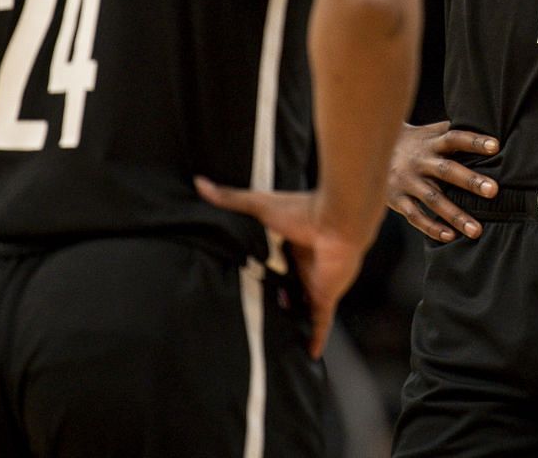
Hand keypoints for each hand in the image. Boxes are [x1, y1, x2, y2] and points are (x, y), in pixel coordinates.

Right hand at [195, 179, 371, 357]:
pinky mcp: (326, 296)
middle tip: (254, 315)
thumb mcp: (259, 205)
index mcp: (289, 243)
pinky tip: (309, 354)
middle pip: (288, 287)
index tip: (243, 282)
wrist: (338, 221)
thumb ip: (231, 198)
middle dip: (276, 299)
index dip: (261, 272)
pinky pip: (320, 321)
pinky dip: (316, 336)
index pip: (274, 262)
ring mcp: (317, 281)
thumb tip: (199, 183)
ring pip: (303, 307)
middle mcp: (304, 264)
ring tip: (275, 339)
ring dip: (293, 319)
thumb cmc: (302, 210)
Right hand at [384, 120, 498, 241]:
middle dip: (470, 181)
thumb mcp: (429, 132)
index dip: (474, 141)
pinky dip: (432, 228)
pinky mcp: (396, 199)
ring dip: (455, 215)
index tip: (496, 146)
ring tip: (477, 230)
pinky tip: (451, 237)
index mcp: (431, 142)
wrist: (370, 150)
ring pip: (433, 199)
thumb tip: (488, 124)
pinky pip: (415, 216)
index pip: (455, 138)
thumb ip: (453, 132)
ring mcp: (407, 181)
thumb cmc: (414, 143)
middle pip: (447, 171)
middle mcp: (420, 161)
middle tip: (494, 191)